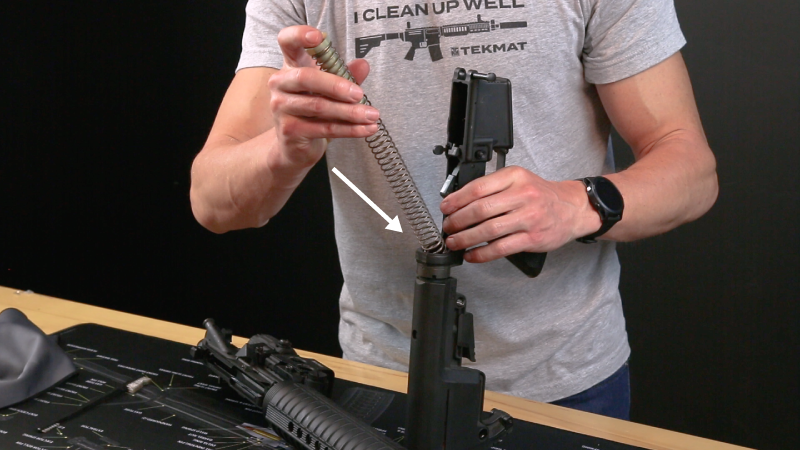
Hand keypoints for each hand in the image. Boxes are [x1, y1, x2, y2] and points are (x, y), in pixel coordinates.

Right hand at [269, 26, 379, 167]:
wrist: (295, 145)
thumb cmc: (313, 110)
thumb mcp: (330, 89)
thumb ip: (345, 75)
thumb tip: (363, 64)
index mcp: (290, 65)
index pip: (287, 42)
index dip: (299, 35)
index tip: (317, 37)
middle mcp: (280, 84)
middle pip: (306, 78)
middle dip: (336, 86)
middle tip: (359, 94)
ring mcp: (281, 108)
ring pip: (319, 106)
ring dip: (350, 112)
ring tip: (372, 115)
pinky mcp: (290, 131)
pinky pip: (324, 128)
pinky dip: (349, 129)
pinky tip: (367, 129)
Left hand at [440, 166, 599, 262]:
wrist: (573, 208)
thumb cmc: (541, 195)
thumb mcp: (518, 180)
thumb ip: (493, 187)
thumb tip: (459, 202)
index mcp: (515, 177)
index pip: (478, 187)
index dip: (457, 199)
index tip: (445, 207)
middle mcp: (523, 195)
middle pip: (481, 209)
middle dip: (458, 220)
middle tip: (448, 227)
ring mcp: (529, 217)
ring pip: (489, 230)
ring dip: (466, 238)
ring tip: (455, 242)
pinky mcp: (532, 238)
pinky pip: (501, 248)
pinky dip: (482, 254)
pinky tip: (472, 255)